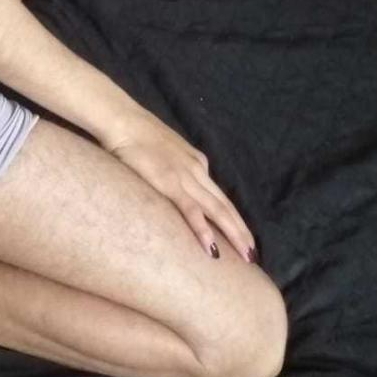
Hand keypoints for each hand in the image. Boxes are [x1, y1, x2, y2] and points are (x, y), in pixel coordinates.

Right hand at [100, 110, 257, 263]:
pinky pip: (191, 210)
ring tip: (246, 255)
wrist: (123, 121)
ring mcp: (185, 177)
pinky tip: (213, 248)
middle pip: (225, 205)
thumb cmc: (137, 135)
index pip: (220, 196)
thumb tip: (177, 187)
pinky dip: (204, 230)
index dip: (234, 218)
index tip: (243, 238)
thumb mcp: (165, 151)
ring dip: (233, 233)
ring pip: (217, 209)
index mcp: (196, 163)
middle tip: (253, 254)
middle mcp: (197, 170)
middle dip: (241, 231)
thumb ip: (175, 167)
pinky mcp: (170, 182)